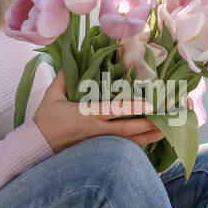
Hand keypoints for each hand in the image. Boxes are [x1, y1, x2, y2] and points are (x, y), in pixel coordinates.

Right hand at [31, 70, 164, 152]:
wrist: (36, 147)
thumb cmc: (45, 120)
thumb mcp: (52, 95)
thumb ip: (64, 75)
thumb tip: (72, 56)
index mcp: (87, 115)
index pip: (114, 111)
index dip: (134, 108)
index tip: (151, 105)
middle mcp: (97, 131)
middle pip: (130, 129)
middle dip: (151, 125)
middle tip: (171, 119)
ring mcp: (100, 144)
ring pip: (130, 142)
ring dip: (150, 136)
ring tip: (169, 131)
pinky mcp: (100, 151)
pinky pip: (124, 149)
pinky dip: (139, 145)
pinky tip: (152, 140)